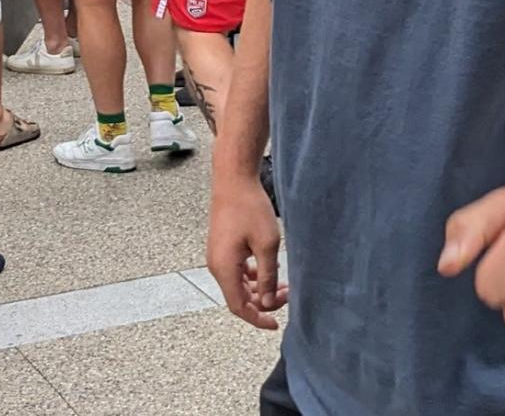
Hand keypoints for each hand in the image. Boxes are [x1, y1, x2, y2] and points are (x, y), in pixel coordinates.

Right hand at [207, 172, 287, 330]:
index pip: (239, 307)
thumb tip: (269, 303)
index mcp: (225, 268)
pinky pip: (235, 271)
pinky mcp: (221, 247)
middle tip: (287, 295)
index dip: (258, 319)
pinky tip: (267, 269)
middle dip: (263, 301)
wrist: (233, 179)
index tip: (276, 324)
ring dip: (259, 288)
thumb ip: (268, 277)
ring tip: (282, 284)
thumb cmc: (249, 208)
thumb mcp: (267, 244)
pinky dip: (252, 276)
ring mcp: (217, 256)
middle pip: (238, 297)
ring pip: (238, 284)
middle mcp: (216, 265)